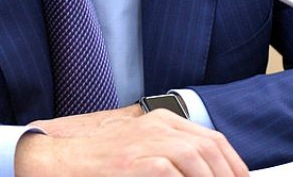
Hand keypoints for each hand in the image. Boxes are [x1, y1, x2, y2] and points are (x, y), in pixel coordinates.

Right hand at [15, 105, 247, 176]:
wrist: (59, 161)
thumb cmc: (98, 161)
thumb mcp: (139, 148)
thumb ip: (168, 153)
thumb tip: (200, 170)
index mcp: (162, 121)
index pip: (213, 139)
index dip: (233, 164)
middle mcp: (158, 127)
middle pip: (210, 148)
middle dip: (229, 174)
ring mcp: (146, 142)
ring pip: (197, 159)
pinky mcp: (135, 162)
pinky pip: (172, 173)